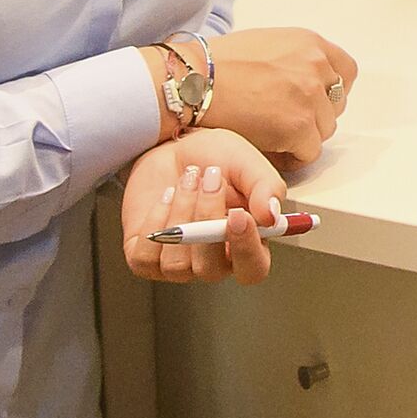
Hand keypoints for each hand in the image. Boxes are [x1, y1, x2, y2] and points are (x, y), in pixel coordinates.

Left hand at [121, 131, 287, 285]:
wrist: (174, 148)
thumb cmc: (216, 158)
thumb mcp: (249, 164)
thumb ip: (267, 187)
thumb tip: (271, 215)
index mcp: (247, 245)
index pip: (252, 269)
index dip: (246, 249)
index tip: (238, 214)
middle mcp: (214, 261)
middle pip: (210, 269)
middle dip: (206, 219)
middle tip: (209, 179)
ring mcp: (179, 264)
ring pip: (176, 263)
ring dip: (181, 214)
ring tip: (188, 180)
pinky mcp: (146, 258)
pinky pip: (145, 258)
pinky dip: (154, 223)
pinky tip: (167, 197)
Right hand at [200, 25, 356, 167]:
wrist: (192, 82)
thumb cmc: (215, 65)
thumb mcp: (267, 44)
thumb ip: (295, 59)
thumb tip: (307, 80)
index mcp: (310, 43)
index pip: (346, 72)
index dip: (331, 91)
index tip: (314, 102)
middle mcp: (317, 66)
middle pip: (336, 104)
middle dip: (314, 116)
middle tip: (284, 122)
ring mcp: (310, 96)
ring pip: (324, 130)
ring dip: (302, 137)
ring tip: (272, 136)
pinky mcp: (299, 126)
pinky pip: (310, 152)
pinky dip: (292, 157)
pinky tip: (269, 149)